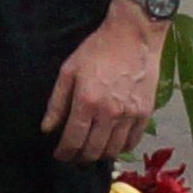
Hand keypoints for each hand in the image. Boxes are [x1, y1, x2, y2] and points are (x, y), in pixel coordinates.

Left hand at [43, 2, 166, 165]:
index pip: (73, 140)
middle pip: (93, 150)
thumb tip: (47, 128)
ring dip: (99, 155)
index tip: (60, 155)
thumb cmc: (98, 49)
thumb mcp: (69, 69)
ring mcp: (129, 115)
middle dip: (80, 157)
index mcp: (87, 101)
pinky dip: (120, 148)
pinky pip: (132, 142)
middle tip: (74, 155)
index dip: (64, 153)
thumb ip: (57, 102)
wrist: (134, 35)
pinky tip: (112, 143)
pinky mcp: (145, 113)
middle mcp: (109, 113)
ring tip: (92, 150)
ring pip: (112, 150)